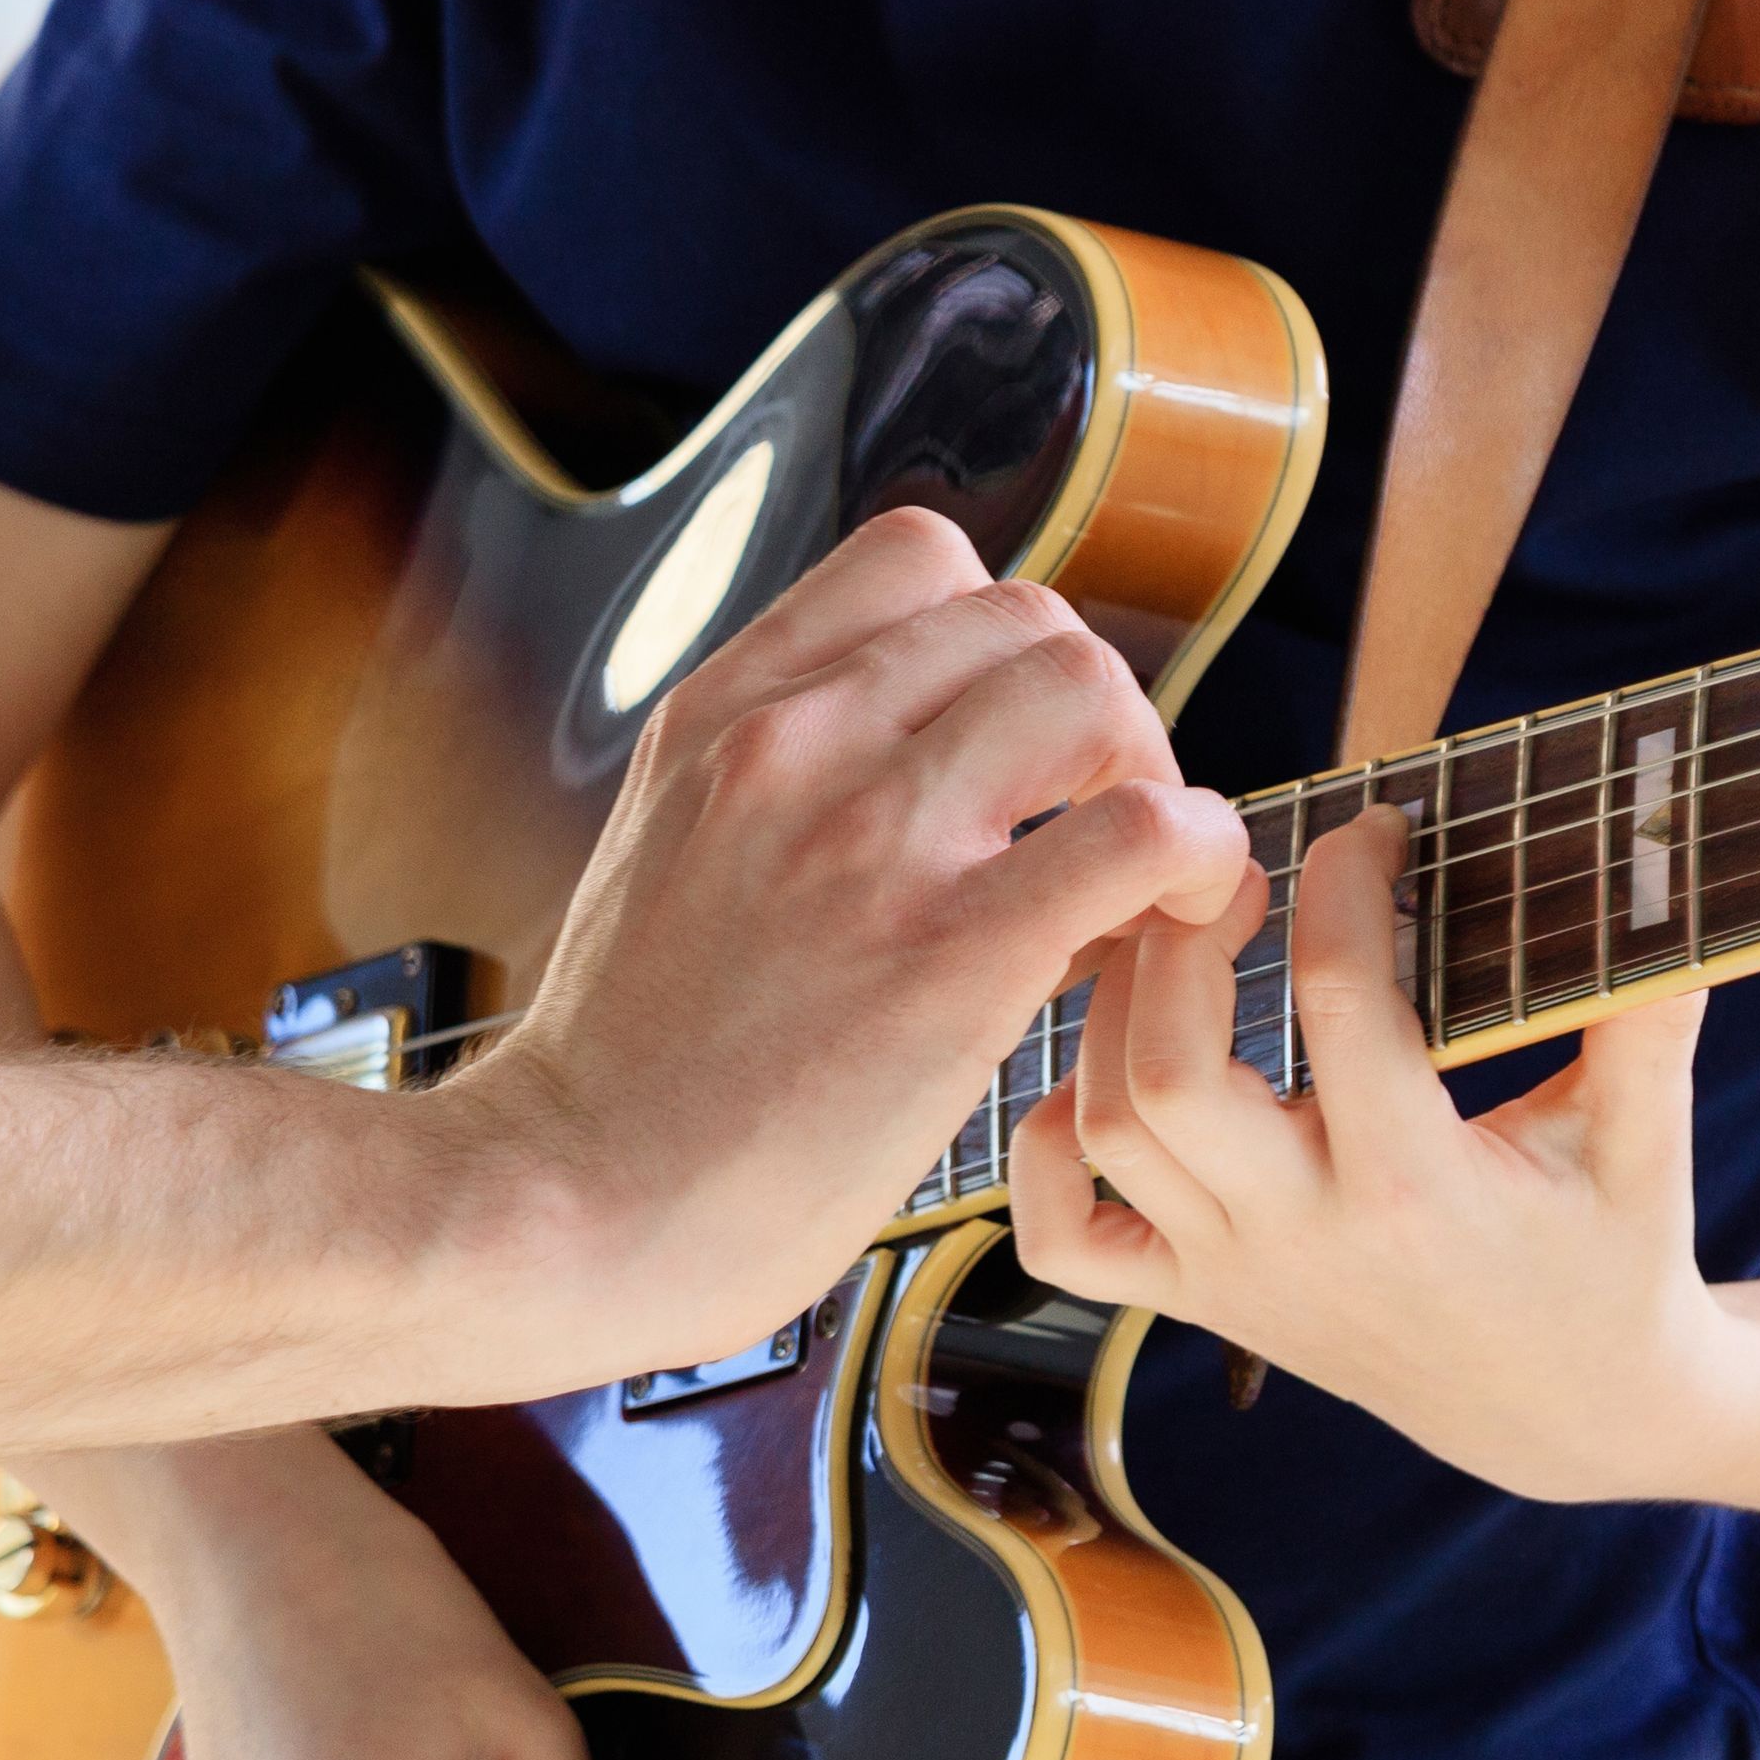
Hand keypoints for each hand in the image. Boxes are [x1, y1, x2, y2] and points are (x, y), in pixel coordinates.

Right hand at [443, 508, 1253, 1384]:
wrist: (563, 1201)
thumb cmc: (625, 1072)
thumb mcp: (672, 848)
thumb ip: (783, 784)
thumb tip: (940, 776)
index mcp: (726, 710)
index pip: (920, 558)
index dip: (1003, 642)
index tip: (1013, 745)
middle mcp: (798, 743)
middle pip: (1031, 619)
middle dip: (1092, 714)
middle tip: (1090, 826)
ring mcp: (874, 840)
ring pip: (1093, 691)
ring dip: (1149, 775)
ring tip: (1133, 881)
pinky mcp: (952, 954)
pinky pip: (1143, 831)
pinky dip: (1196, 859)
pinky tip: (1173, 921)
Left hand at [1005, 809, 1747, 1504]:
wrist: (1565, 1414)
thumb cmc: (1611, 1256)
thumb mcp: (1645, 1141)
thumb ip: (1647, 1007)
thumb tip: (1660, 848)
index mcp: (1416, 1186)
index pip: (1340, 1000)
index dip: (1347, 881)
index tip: (1377, 826)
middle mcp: (1303, 1234)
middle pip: (1169, 1070)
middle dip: (1184, 941)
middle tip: (1238, 870)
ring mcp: (1234, 1275)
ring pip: (1106, 1128)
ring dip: (1112, 1011)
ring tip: (1175, 936)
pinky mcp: (1198, 1302)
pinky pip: (1063, 1240)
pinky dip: (1043, 1151)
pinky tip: (1094, 1072)